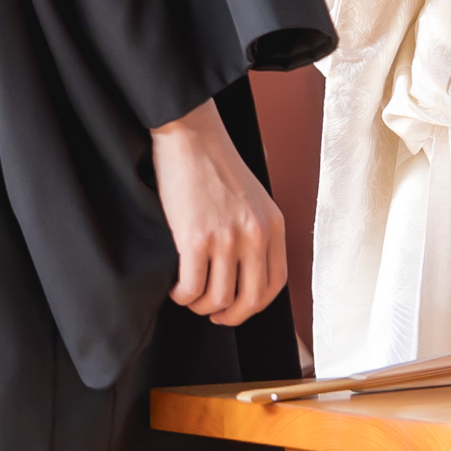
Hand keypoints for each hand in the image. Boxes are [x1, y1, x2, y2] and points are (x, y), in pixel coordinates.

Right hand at [152, 99, 283, 326]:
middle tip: (211, 313)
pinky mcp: (197, 238)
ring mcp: (227, 238)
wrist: (190, 135)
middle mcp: (256, 235)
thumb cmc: (213, 162)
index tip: (237, 308)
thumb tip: (242, 269)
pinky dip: (183, 295)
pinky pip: (192, 286)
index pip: (275, 283)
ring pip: (219, 298)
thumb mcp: (252, 197)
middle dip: (229, 316)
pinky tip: (176, 288)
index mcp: (273, 225)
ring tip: (188, 297)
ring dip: (202, 306)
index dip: (255, 305)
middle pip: (250, 299)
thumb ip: (255, 230)